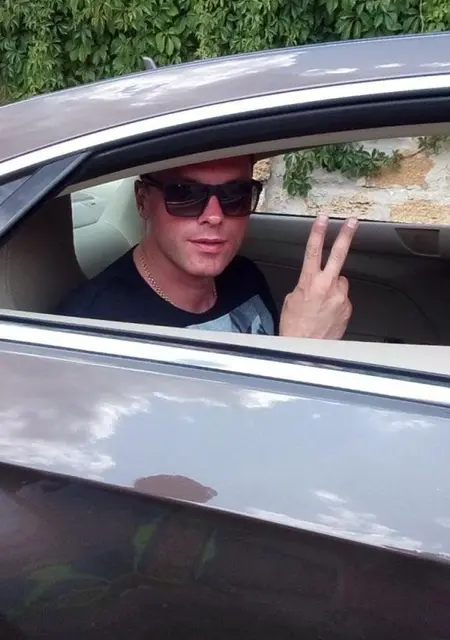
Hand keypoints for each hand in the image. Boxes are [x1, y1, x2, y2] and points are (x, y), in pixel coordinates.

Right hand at [279, 214, 357, 339]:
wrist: (306, 348)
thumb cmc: (294, 326)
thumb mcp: (292, 299)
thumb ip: (306, 284)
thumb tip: (315, 281)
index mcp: (309, 282)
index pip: (313, 251)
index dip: (318, 233)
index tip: (323, 219)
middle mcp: (327, 287)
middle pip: (339, 255)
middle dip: (346, 236)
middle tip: (353, 222)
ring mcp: (340, 297)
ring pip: (340, 282)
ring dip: (334, 287)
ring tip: (322, 304)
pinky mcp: (348, 308)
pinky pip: (343, 298)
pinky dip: (337, 302)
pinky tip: (327, 313)